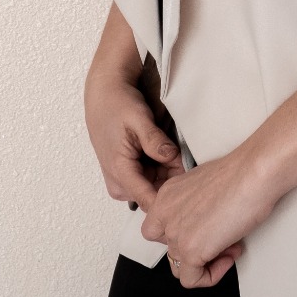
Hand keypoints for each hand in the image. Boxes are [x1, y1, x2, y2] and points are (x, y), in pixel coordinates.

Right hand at [84, 67, 184, 214]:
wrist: (104, 96)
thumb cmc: (117, 105)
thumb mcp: (138, 119)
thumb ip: (154, 140)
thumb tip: (172, 157)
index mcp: (120, 172)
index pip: (150, 201)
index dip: (173, 198)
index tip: (192, 188)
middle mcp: (120, 184)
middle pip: (156, 194)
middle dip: (175, 181)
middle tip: (189, 160)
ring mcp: (123, 182)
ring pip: (156, 188)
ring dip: (170, 174)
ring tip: (178, 153)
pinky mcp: (128, 176)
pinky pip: (151, 180)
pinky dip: (164, 169)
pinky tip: (169, 155)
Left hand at [140, 148, 275, 287]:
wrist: (253, 174)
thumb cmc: (239, 173)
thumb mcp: (203, 185)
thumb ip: (192, 207)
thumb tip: (204, 225)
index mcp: (166, 195)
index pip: (157, 229)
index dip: (181, 234)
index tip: (204, 230)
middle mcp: (165, 214)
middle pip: (170, 248)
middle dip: (195, 248)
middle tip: (220, 238)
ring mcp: (175, 234)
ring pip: (179, 266)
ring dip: (205, 262)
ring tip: (230, 246)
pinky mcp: (190, 251)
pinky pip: (191, 280)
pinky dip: (211, 276)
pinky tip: (229, 256)